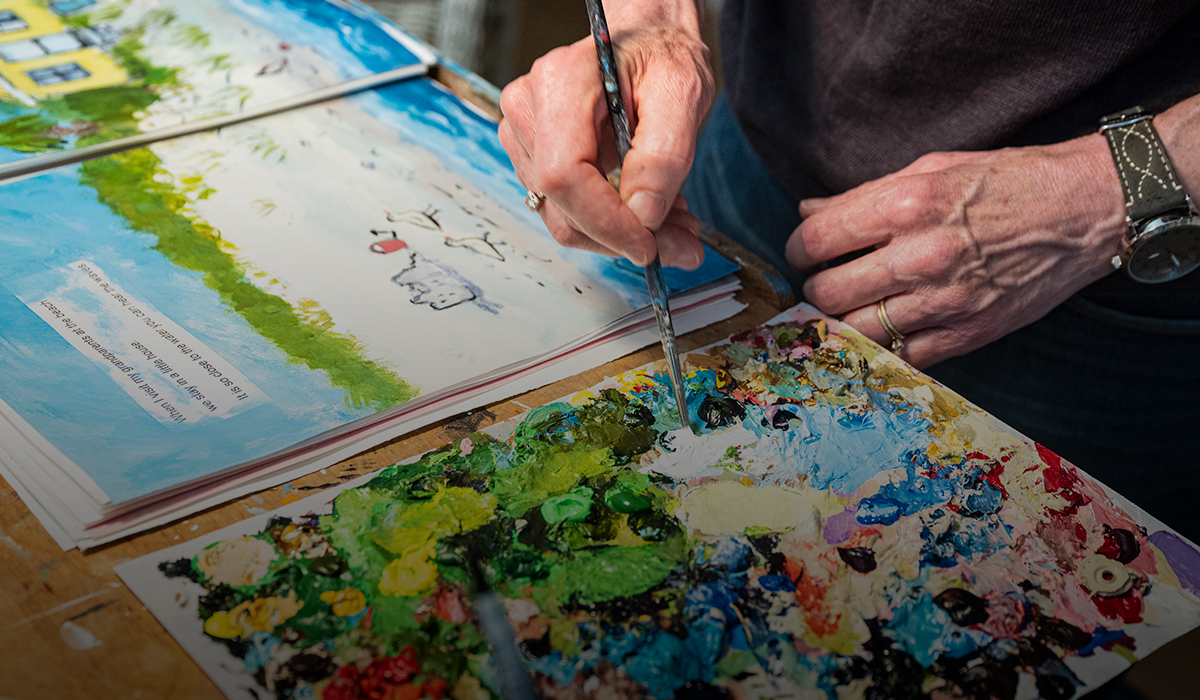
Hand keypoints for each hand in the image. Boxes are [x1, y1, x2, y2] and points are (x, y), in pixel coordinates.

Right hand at [498, 3, 713, 268]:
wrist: (645, 38)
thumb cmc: (660, 54)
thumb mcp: (683, 93)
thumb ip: (664, 155)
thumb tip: (644, 215)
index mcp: (560, 85)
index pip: (564, 176)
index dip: (606, 222)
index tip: (649, 245)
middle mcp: (529, 109)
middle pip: (562, 206)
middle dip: (622, 236)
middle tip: (681, 240)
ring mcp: (524, 135)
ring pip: (564, 217)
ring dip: (620, 231)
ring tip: (671, 216)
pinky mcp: (533, 156)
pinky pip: (566, 209)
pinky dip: (609, 220)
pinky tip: (645, 205)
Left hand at [789, 134, 1128, 367]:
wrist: (1086, 209)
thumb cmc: (1008, 181)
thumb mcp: (933, 168)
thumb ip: (865, 195)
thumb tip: (809, 213)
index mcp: (907, 205)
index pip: (818, 240)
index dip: (798, 250)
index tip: (804, 252)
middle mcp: (921, 255)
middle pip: (828, 291)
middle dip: (816, 287)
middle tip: (827, 280)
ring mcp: (945, 300)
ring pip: (857, 330)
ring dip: (844, 321)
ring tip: (853, 305)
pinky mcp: (968, 333)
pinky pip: (902, 356)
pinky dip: (885, 346)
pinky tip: (887, 327)